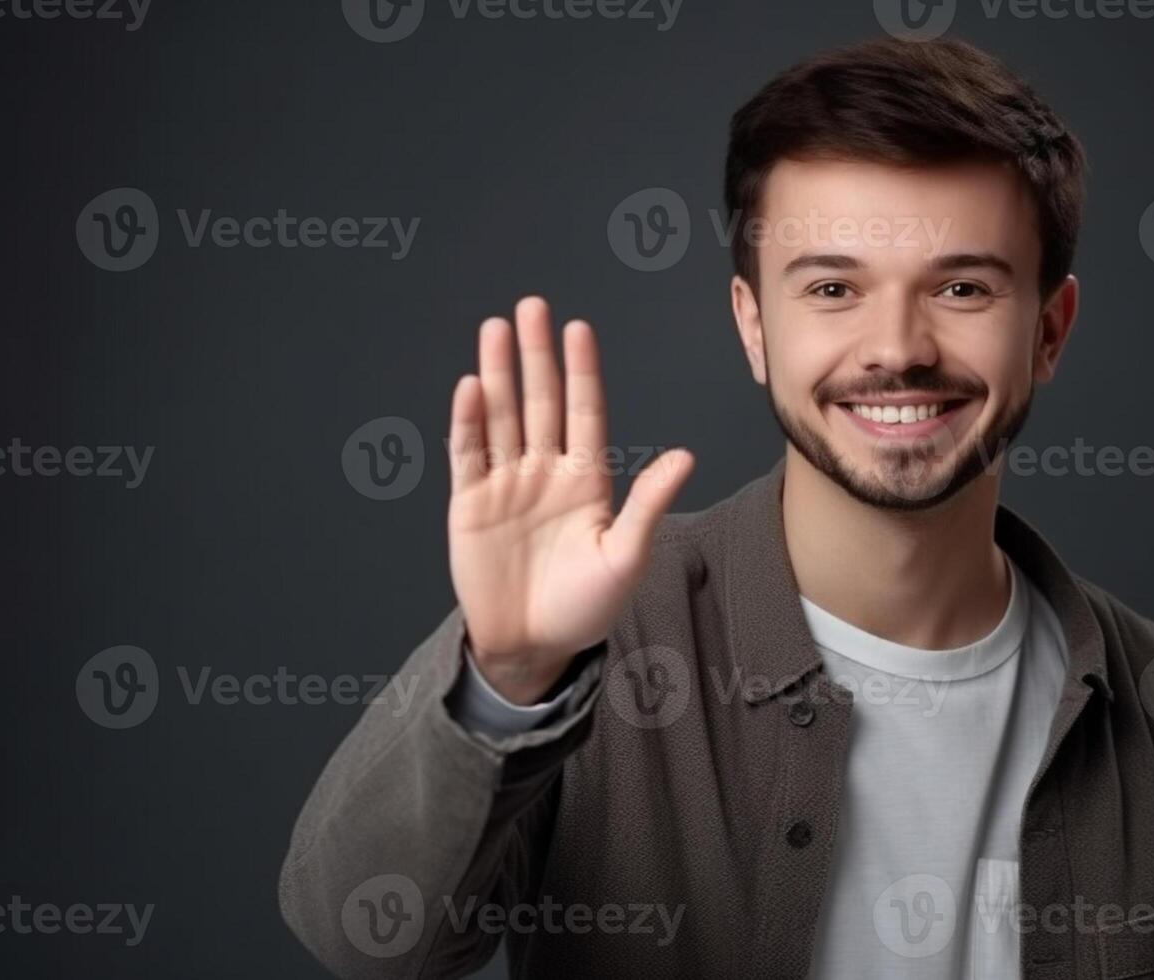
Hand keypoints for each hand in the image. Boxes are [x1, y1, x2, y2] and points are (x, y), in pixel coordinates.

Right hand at [447, 296, 693, 704]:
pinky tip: (470, 387)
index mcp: (586, 480)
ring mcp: (506, 485)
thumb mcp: (625, 557)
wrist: (533, 646)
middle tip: (532, 307)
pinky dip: (468, 423)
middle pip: (539, 402)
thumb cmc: (585, 606)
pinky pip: (468, 456)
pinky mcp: (471, 505)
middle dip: (535, 356)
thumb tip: (684, 457)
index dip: (581, 371)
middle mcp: (545, 472)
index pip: (584, 412)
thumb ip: (647, 504)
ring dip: (497, 374)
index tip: (578, 330)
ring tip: (495, 329)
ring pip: (501, 417)